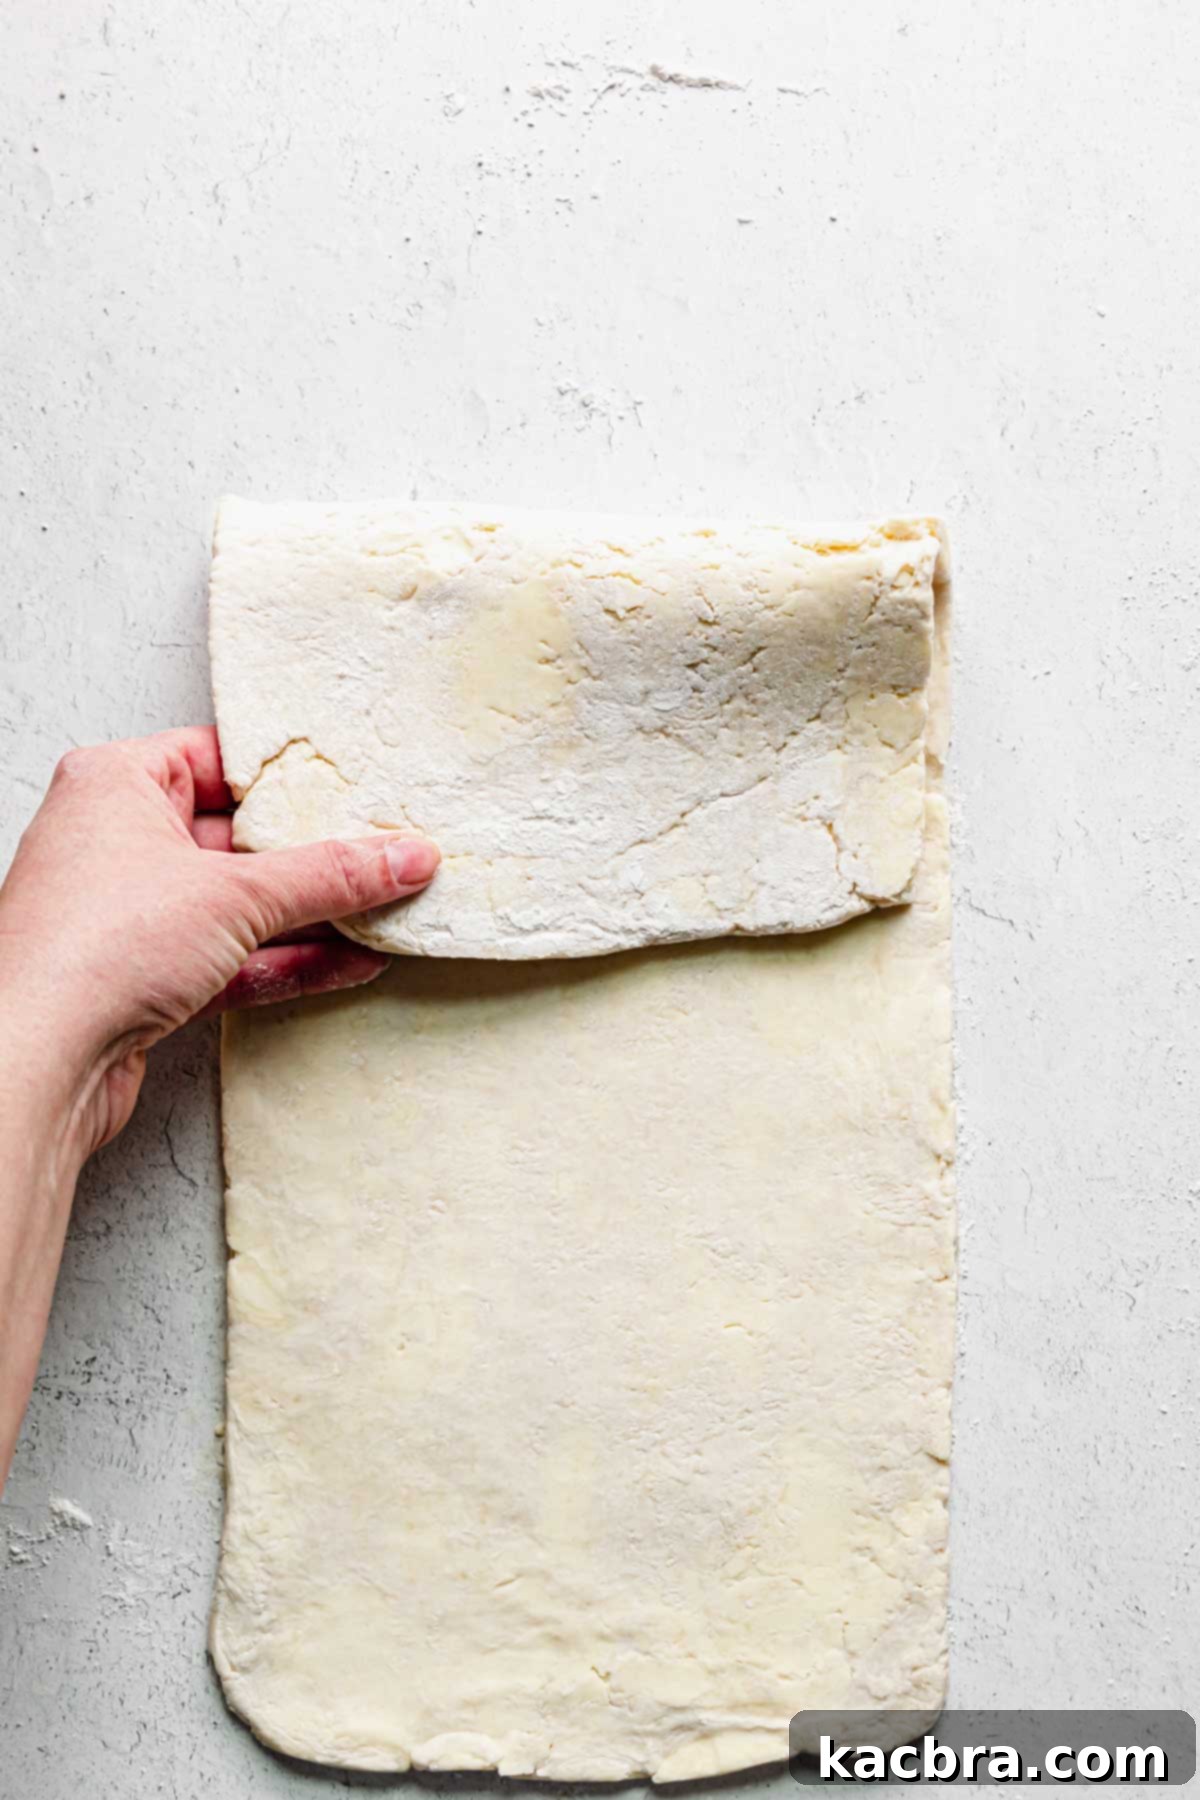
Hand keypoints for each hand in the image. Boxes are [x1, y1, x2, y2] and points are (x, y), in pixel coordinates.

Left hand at [0, 726, 438, 1160]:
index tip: (352, 781)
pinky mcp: (146, 979)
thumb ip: (329, 875)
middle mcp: (115, 842)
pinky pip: (233, 958)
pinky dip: (290, 960)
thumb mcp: (236, 894)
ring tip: (388, 907)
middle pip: (238, 834)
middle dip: (314, 852)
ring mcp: (131, 914)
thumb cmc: (91, 948)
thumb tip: (402, 857)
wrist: (34, 1062)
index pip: (217, 757)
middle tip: (386, 848)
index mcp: (115, 784)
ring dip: (313, 913)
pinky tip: (352, 961)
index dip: (287, 772)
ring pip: (240, 903)